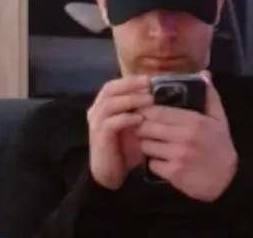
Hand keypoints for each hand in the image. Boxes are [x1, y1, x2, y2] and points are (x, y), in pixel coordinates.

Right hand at [86, 75, 152, 189]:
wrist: (110, 173)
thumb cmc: (124, 149)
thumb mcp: (133, 127)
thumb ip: (139, 112)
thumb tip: (156, 97)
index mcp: (102, 106)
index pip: (112, 85)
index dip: (129, 81)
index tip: (148, 79)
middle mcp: (96, 112)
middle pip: (109, 89)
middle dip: (130, 85)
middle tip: (149, 86)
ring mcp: (96, 124)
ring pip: (110, 104)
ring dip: (130, 100)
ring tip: (149, 100)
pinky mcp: (100, 137)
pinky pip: (111, 123)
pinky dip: (126, 118)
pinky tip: (140, 118)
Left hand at [136, 71, 237, 200]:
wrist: (228, 181)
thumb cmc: (220, 146)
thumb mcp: (219, 120)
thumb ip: (209, 96)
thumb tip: (203, 73)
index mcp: (194, 121)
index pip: (157, 111)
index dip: (146, 110)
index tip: (144, 112)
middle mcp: (184, 137)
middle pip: (147, 126)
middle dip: (142, 126)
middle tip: (145, 128)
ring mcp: (178, 156)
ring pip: (146, 145)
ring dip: (146, 144)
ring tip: (152, 143)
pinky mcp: (174, 173)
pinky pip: (151, 163)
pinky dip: (153, 162)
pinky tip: (161, 159)